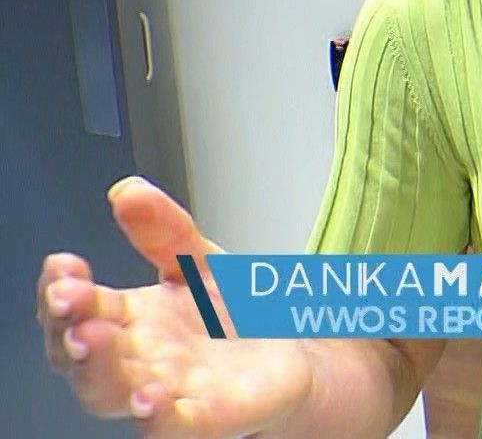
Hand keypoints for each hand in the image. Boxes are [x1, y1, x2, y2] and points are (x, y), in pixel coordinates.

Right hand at [36, 176, 314, 436]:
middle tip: (68, 301)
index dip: (61, 288)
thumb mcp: (201, 261)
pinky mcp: (204, 418)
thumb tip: (127, 190)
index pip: (77, 306)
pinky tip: (152, 400)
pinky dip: (158, 417)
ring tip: (95, 341)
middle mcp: (136, 358)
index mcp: (129, 317)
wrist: (295, 352)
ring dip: (98, 371)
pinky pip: (172, 425)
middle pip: (79, 355)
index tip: (64, 265)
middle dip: (66, 328)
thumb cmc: (234, 315)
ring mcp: (166, 391)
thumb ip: (165, 229)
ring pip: (111, 393)